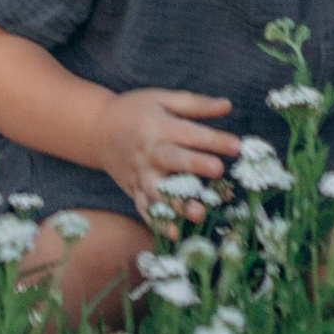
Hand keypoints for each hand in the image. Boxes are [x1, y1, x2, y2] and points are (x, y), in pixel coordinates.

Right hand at [97, 86, 236, 215]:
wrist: (96, 129)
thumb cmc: (136, 111)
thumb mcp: (162, 99)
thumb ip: (194, 104)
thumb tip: (228, 105)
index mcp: (158, 126)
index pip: (189, 133)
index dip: (213, 139)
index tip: (238, 146)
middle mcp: (148, 151)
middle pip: (171, 159)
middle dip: (194, 164)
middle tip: (218, 170)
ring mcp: (139, 174)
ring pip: (157, 190)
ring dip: (177, 202)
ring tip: (199, 213)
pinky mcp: (133, 191)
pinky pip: (145, 209)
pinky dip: (158, 223)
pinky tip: (177, 235)